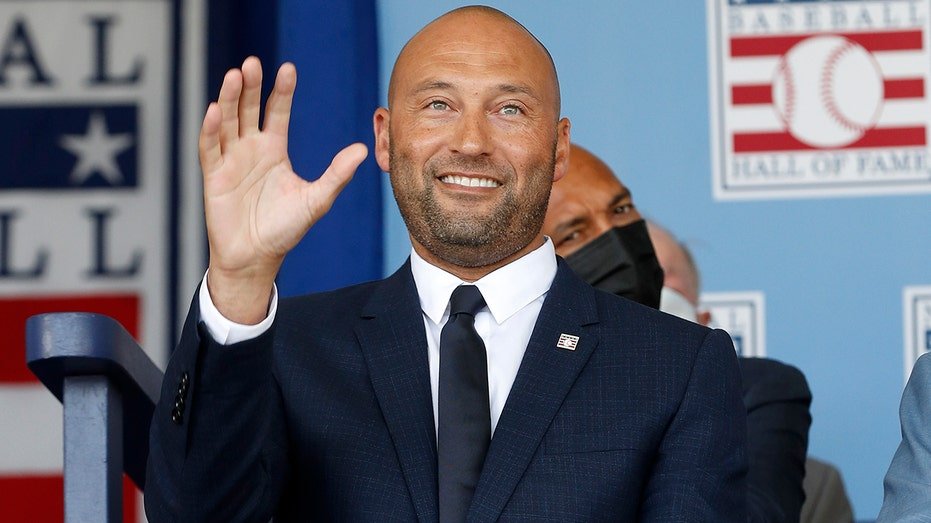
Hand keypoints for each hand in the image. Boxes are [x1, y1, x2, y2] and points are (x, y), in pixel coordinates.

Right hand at [200, 57, 367, 322]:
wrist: (257, 258)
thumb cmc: (285, 230)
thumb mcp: (316, 199)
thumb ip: (337, 174)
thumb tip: (363, 149)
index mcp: (274, 150)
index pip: (277, 111)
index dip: (282, 91)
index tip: (288, 69)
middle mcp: (251, 149)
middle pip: (249, 109)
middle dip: (251, 86)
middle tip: (253, 63)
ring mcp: (230, 160)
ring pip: (227, 121)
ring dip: (229, 99)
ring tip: (233, 75)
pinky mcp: (214, 176)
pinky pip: (210, 148)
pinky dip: (211, 130)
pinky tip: (215, 110)